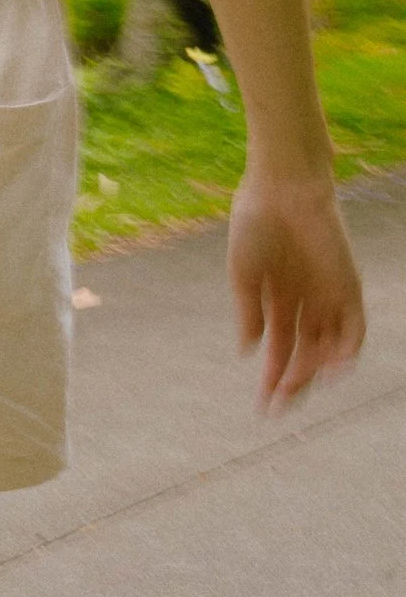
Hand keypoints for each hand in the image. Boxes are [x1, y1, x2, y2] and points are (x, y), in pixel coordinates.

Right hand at [227, 172, 365, 412]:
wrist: (282, 189)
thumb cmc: (254, 224)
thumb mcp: (242, 273)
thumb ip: (248, 311)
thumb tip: (248, 350)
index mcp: (276, 302)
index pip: (279, 351)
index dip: (272, 379)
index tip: (264, 407)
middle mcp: (305, 303)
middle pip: (305, 354)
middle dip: (293, 382)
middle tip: (280, 405)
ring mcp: (328, 295)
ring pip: (329, 346)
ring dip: (317, 371)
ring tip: (299, 388)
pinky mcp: (347, 283)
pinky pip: (354, 325)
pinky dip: (347, 349)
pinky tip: (333, 368)